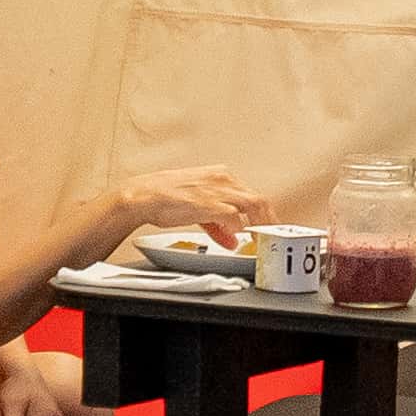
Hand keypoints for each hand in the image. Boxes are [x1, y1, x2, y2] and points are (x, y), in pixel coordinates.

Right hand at [89, 167, 256, 255]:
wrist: (143, 196)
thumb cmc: (165, 199)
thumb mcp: (197, 210)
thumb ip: (218, 225)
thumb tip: (233, 239)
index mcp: (221, 176)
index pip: (253, 195)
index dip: (264, 215)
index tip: (268, 228)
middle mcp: (222, 180)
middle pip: (259, 200)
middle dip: (268, 221)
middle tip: (271, 238)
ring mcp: (216, 190)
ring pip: (253, 204)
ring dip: (260, 224)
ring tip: (262, 239)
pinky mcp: (208, 202)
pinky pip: (233, 215)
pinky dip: (239, 228)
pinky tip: (238, 238)